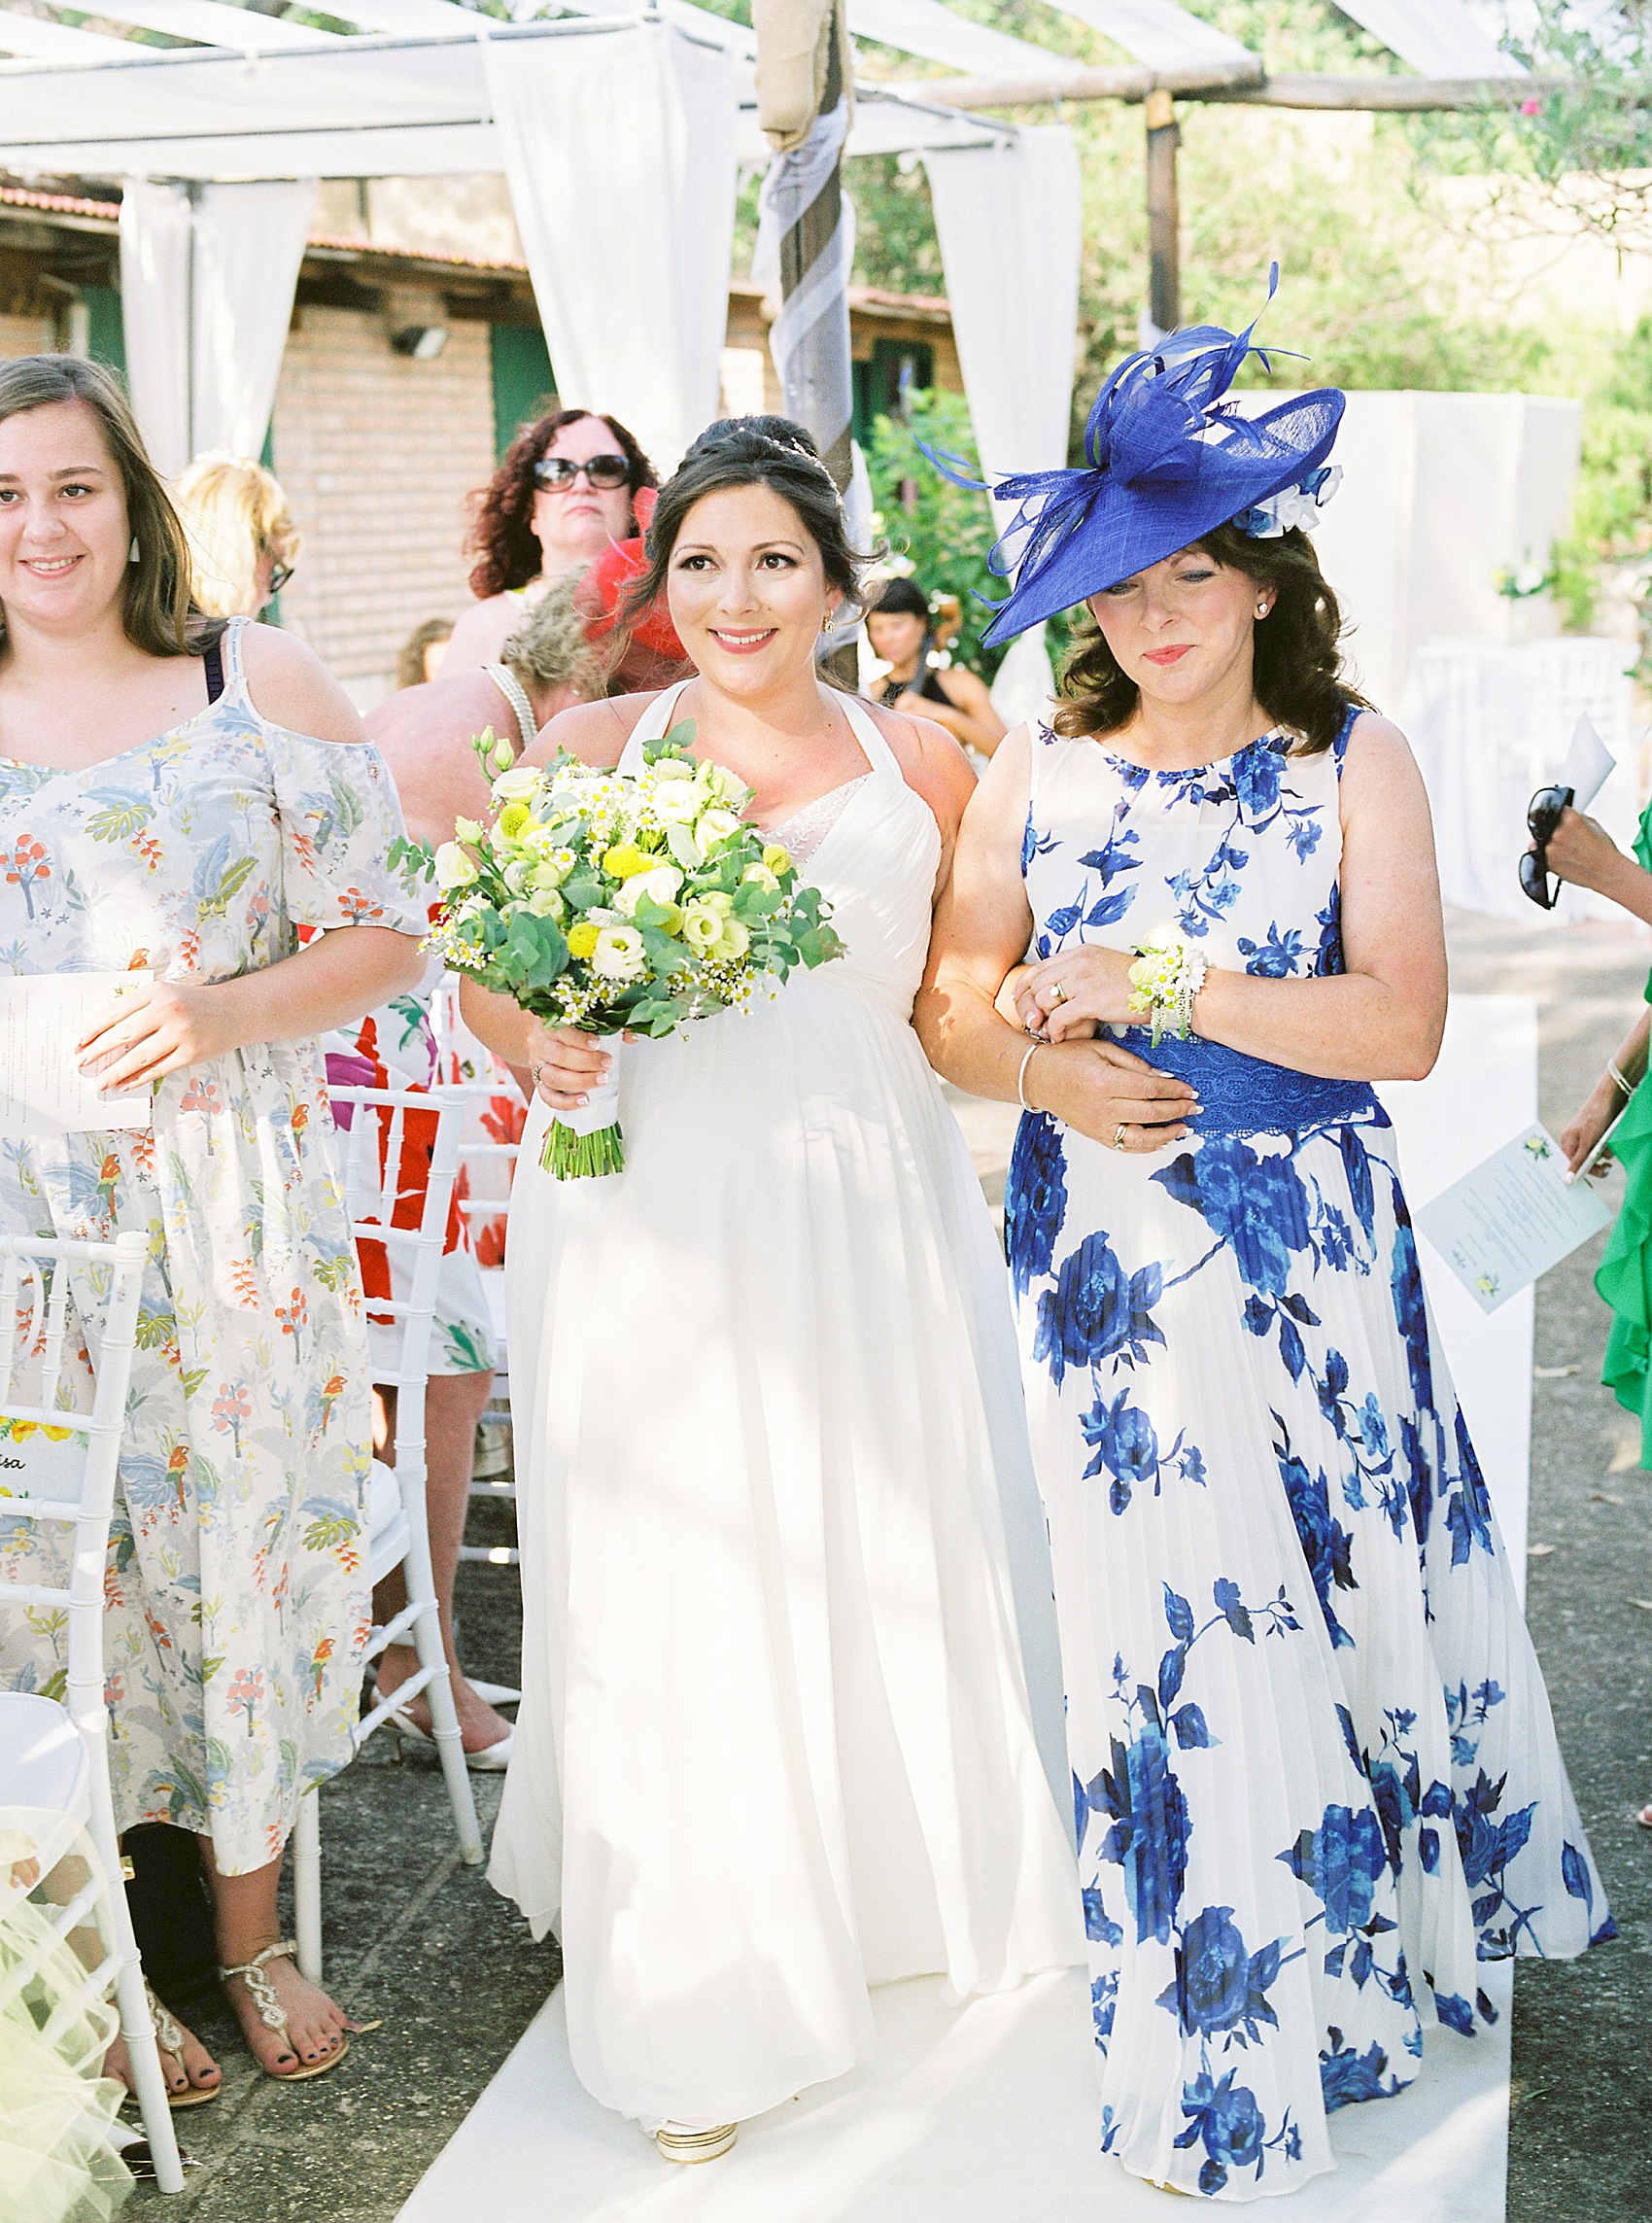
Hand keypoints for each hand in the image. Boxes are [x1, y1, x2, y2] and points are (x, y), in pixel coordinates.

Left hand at [77, 980, 237, 1093]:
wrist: (233, 1012)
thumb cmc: (191, 1004)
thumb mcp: (163, 994)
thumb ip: (136, 1008)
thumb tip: (100, 1033)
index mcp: (155, 993)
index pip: (115, 1012)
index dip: (92, 1028)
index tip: (77, 1041)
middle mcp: (167, 1011)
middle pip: (123, 1034)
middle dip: (97, 1051)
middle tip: (80, 1062)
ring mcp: (180, 1034)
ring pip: (138, 1057)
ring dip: (115, 1071)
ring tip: (98, 1082)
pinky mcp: (191, 1054)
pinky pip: (158, 1070)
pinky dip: (137, 1079)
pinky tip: (123, 1085)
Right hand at [523, 1018, 610, 1112]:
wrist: (545, 1037)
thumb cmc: (568, 1028)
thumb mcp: (585, 1020)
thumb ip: (609, 1026)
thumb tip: (632, 1037)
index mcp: (549, 1024)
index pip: (561, 1030)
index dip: (580, 1039)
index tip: (597, 1044)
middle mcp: (540, 1044)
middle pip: (558, 1055)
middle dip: (586, 1062)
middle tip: (607, 1064)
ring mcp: (537, 1065)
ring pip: (553, 1077)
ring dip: (579, 1082)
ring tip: (600, 1081)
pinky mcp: (539, 1083)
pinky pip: (548, 1097)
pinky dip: (566, 1102)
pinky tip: (583, 1100)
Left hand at [1015, 947, 1137, 1042]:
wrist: (1164, 988)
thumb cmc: (1137, 983)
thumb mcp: (1104, 967)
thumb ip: (1080, 973)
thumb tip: (1060, 990)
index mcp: (1081, 953)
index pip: (1040, 967)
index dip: (1025, 985)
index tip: (1020, 1000)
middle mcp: (1078, 962)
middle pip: (1036, 983)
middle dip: (1028, 1005)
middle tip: (1031, 1022)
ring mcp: (1083, 980)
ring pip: (1043, 1000)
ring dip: (1041, 1019)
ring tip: (1046, 1031)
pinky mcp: (1091, 1000)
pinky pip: (1058, 1017)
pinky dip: (1054, 1030)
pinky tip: (1059, 1038)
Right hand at [1028, 1036, 1198, 1152]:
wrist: (1039, 1077)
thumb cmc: (1069, 1057)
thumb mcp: (1102, 1049)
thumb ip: (1134, 1064)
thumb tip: (1163, 1079)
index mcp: (1104, 1081)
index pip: (1149, 1089)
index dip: (1174, 1091)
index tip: (1191, 1090)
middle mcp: (1101, 1107)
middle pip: (1149, 1112)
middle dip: (1177, 1110)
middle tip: (1196, 1107)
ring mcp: (1097, 1125)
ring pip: (1140, 1137)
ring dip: (1167, 1134)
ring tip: (1185, 1128)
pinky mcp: (1094, 1135)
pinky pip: (1125, 1146)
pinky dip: (1146, 1146)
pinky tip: (1162, 1141)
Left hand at [1540, 807, 1623, 895]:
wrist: (1606, 872)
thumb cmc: (1604, 851)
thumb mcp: (1594, 825)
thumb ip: (1576, 818)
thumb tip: (1567, 814)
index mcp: (1571, 820)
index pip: (1558, 808)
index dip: (1561, 813)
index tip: (1561, 816)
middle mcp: (1558, 833)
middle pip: (1548, 825)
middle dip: (1556, 828)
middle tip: (1568, 836)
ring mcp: (1551, 849)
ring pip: (1543, 840)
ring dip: (1551, 842)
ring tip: (1568, 848)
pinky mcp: (1547, 863)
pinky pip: (1542, 855)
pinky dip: (1549, 855)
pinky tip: (1564, 856)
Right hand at [1560, 1073, 1624, 1175]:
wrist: (1610, 1097)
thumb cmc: (1595, 1117)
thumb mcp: (1588, 1142)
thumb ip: (1578, 1161)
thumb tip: (1567, 1180)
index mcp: (1567, 1142)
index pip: (1569, 1166)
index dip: (1578, 1175)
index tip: (1589, 1187)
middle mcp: (1574, 1141)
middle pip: (1582, 1162)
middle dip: (1595, 1166)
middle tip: (1607, 1169)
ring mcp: (1586, 1138)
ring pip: (1594, 1156)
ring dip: (1604, 1156)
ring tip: (1610, 1150)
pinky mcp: (1596, 1135)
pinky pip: (1601, 1149)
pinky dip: (1607, 1149)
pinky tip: (1611, 1143)